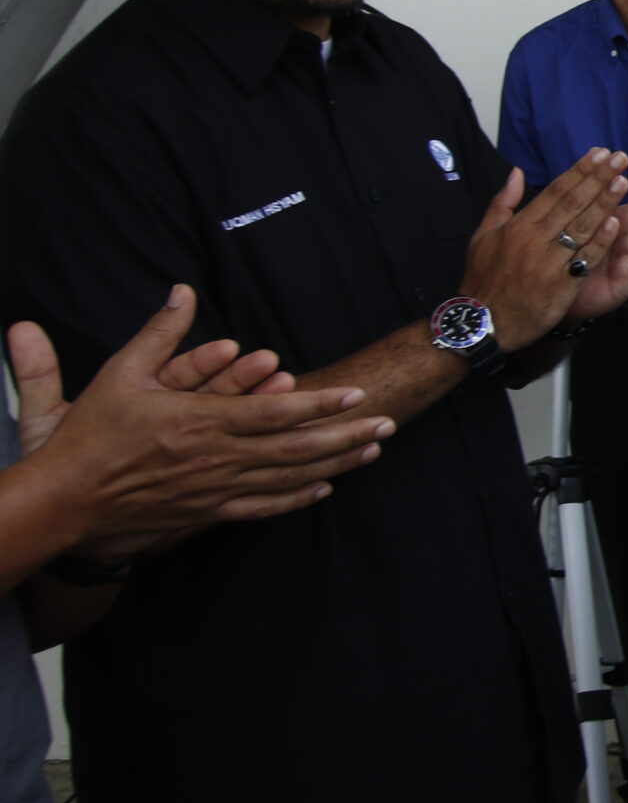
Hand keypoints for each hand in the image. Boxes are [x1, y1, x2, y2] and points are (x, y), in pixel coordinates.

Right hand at [8, 286, 393, 560]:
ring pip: (288, 477)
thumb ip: (159, 333)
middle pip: (297, 447)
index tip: (357, 394)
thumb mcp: (121, 374)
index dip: (320, 403)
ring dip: (335, 463)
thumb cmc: (92, 435)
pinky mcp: (206, 512)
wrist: (64, 499)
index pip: (276, 412)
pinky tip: (324, 488)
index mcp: (202, 422)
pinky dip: (297, 498)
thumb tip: (181, 290)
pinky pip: (262, 507)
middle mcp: (218, 458)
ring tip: (372, 451)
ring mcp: (215, 489)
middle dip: (347, 434)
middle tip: (389, 423)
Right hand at [459, 150, 627, 348]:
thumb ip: (502, 203)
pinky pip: (585, 259)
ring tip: (623, 180)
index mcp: (519, 225)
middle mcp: (535, 239)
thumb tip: (515, 172)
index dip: (579, 170)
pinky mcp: (561, 285)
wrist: (483, 323)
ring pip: (582, 226)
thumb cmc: (483, 281)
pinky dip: (601, 241)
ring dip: (605, 202)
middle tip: (619, 158)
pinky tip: (617, 222)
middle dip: (598, 178)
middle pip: (572, 203)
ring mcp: (549, 262)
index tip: (599, 153)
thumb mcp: (483, 237)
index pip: (555, 191)